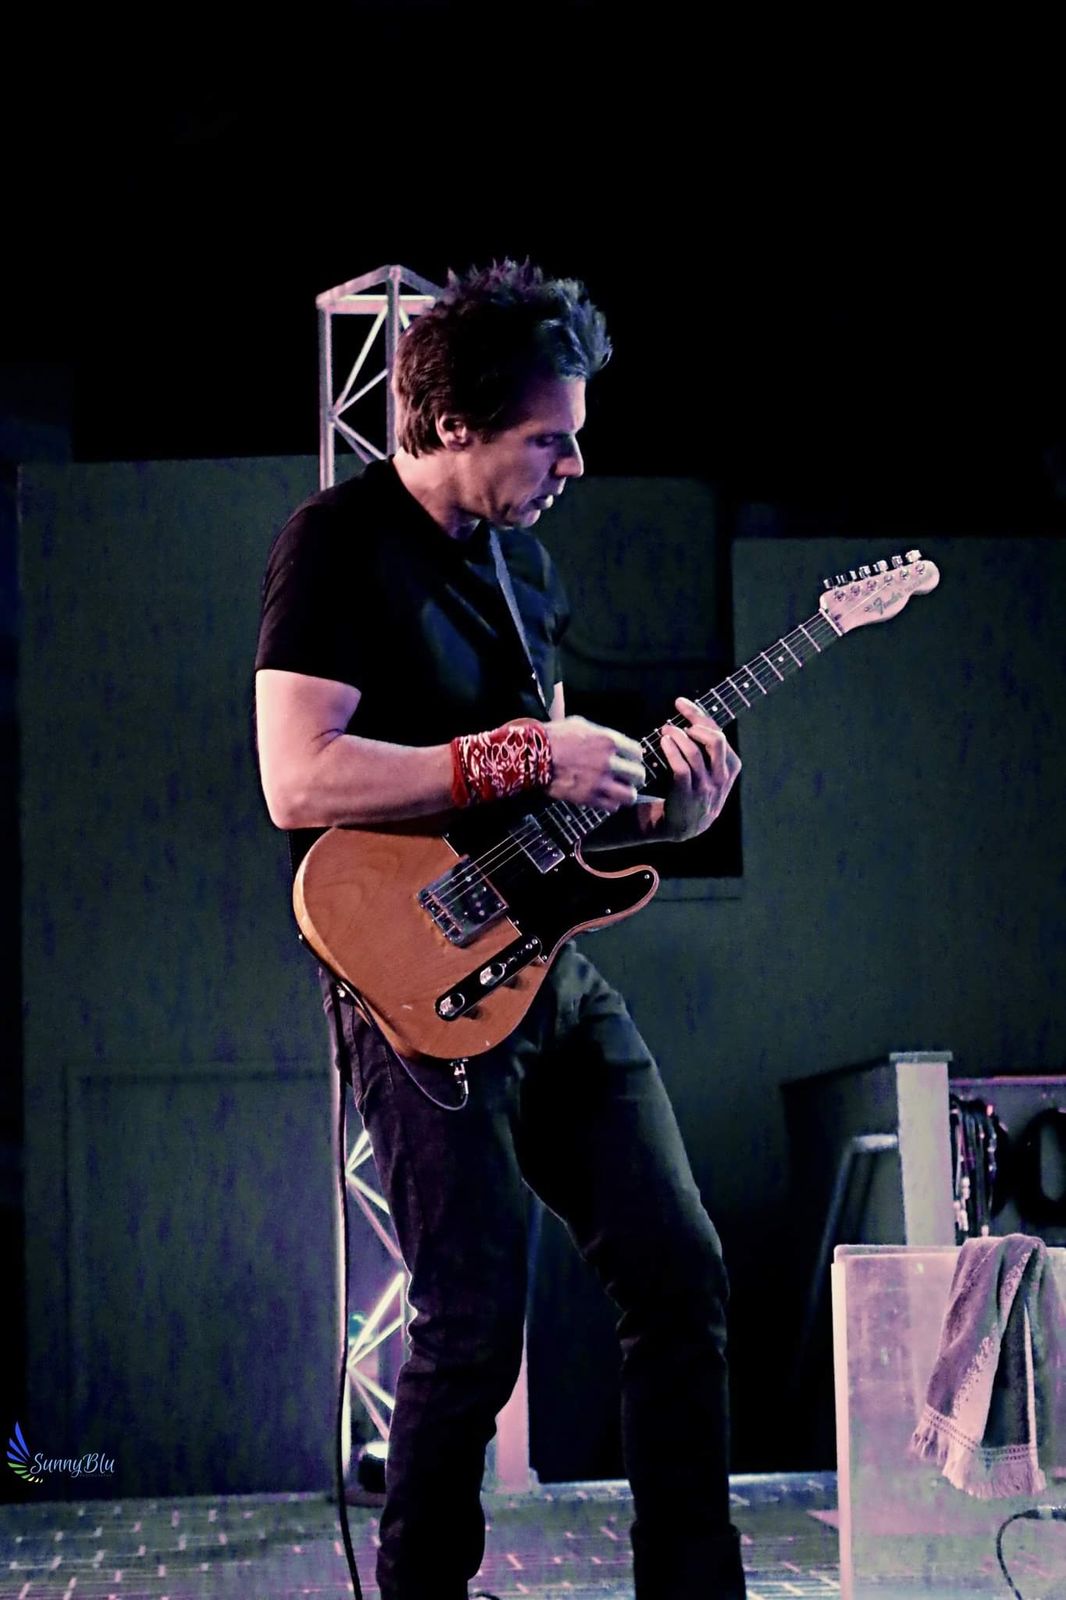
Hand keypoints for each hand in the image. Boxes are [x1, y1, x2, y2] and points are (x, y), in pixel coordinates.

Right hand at [545, 715, 645, 810]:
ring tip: (620, 791)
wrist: (535, 755)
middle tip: (629, 778)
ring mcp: (599, 782)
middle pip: (638, 775)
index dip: (635, 758)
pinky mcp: (588, 798)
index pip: (638, 753)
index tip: (630, 761)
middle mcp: (608, 762)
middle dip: (635, 777)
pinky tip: (605, 797)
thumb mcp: (582, 725)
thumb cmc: (556, 737)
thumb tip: (614, 743)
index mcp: (609, 741)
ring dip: (626, 793)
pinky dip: (611, 804)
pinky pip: (611, 807)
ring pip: (629, 796)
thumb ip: (602, 735)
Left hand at [659, 696, 740, 841]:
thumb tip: (693, 716)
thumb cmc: (695, 789)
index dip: (699, 715)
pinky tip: (664, 743)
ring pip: (695, 753)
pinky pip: (681, 768)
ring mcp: (706, 788)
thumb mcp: (711, 770)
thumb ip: (708, 748)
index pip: (719, 734)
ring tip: (665, 731)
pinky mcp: (688, 795)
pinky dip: (672, 752)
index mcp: (731, 767)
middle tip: (674, 720)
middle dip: (693, 723)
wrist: (685, 825)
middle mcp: (722, 777)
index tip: (681, 703)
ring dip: (678, 737)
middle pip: (715, 740)